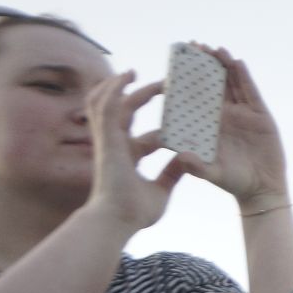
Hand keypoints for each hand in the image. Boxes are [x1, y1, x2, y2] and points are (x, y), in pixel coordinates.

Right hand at [86, 72, 182, 231]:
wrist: (117, 220)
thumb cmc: (134, 212)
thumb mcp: (161, 190)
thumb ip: (171, 174)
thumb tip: (186, 161)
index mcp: (127, 155)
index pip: (141, 131)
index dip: (159, 126)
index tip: (175, 113)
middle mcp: (115, 143)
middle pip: (120, 109)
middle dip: (137, 94)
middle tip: (162, 83)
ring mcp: (108, 139)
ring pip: (107, 102)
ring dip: (120, 85)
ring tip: (135, 71)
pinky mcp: (106, 138)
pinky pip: (108, 105)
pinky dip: (116, 88)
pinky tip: (129, 74)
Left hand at [168, 45, 288, 207]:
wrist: (262, 189)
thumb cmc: (233, 182)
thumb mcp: (211, 174)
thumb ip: (197, 166)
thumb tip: (180, 157)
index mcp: (208, 125)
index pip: (196, 97)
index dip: (188, 79)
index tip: (178, 62)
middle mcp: (224, 115)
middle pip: (213, 84)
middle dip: (205, 64)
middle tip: (195, 45)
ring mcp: (243, 113)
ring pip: (231, 83)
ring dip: (223, 65)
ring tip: (215, 48)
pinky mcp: (260, 115)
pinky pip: (251, 92)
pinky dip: (244, 77)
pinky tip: (237, 62)